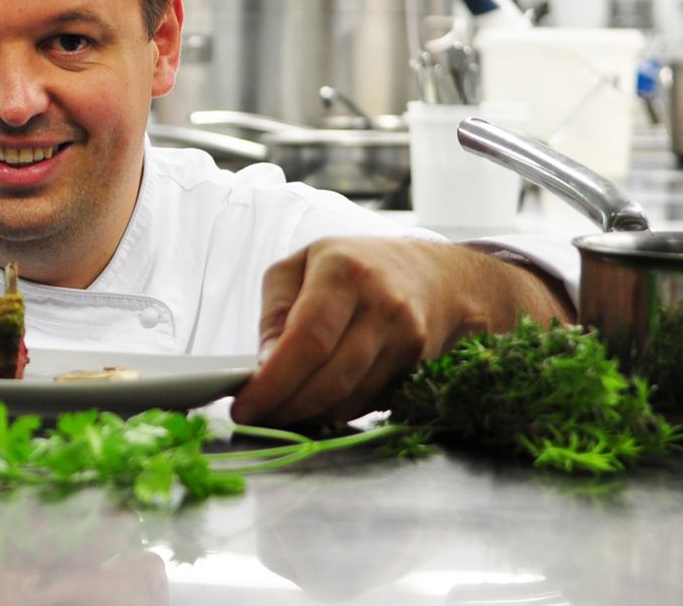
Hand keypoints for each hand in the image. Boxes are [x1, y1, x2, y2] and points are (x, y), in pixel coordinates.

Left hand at [229, 237, 496, 425]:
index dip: (273, 382)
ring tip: (280, 410)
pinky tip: (316, 402)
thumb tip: (263, 366)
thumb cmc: (357, 266)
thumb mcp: (301, 266)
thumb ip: (275, 312)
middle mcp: (383, 306)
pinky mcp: (418, 367)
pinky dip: (336, 410)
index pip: (307, 341)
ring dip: (308, 414)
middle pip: (329, 379)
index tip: (244, 405)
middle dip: (286, 407)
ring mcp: (407, 339)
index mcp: (344, 273)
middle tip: (256, 416)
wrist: (438, 275)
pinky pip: (368, 402)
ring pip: (349, 399)